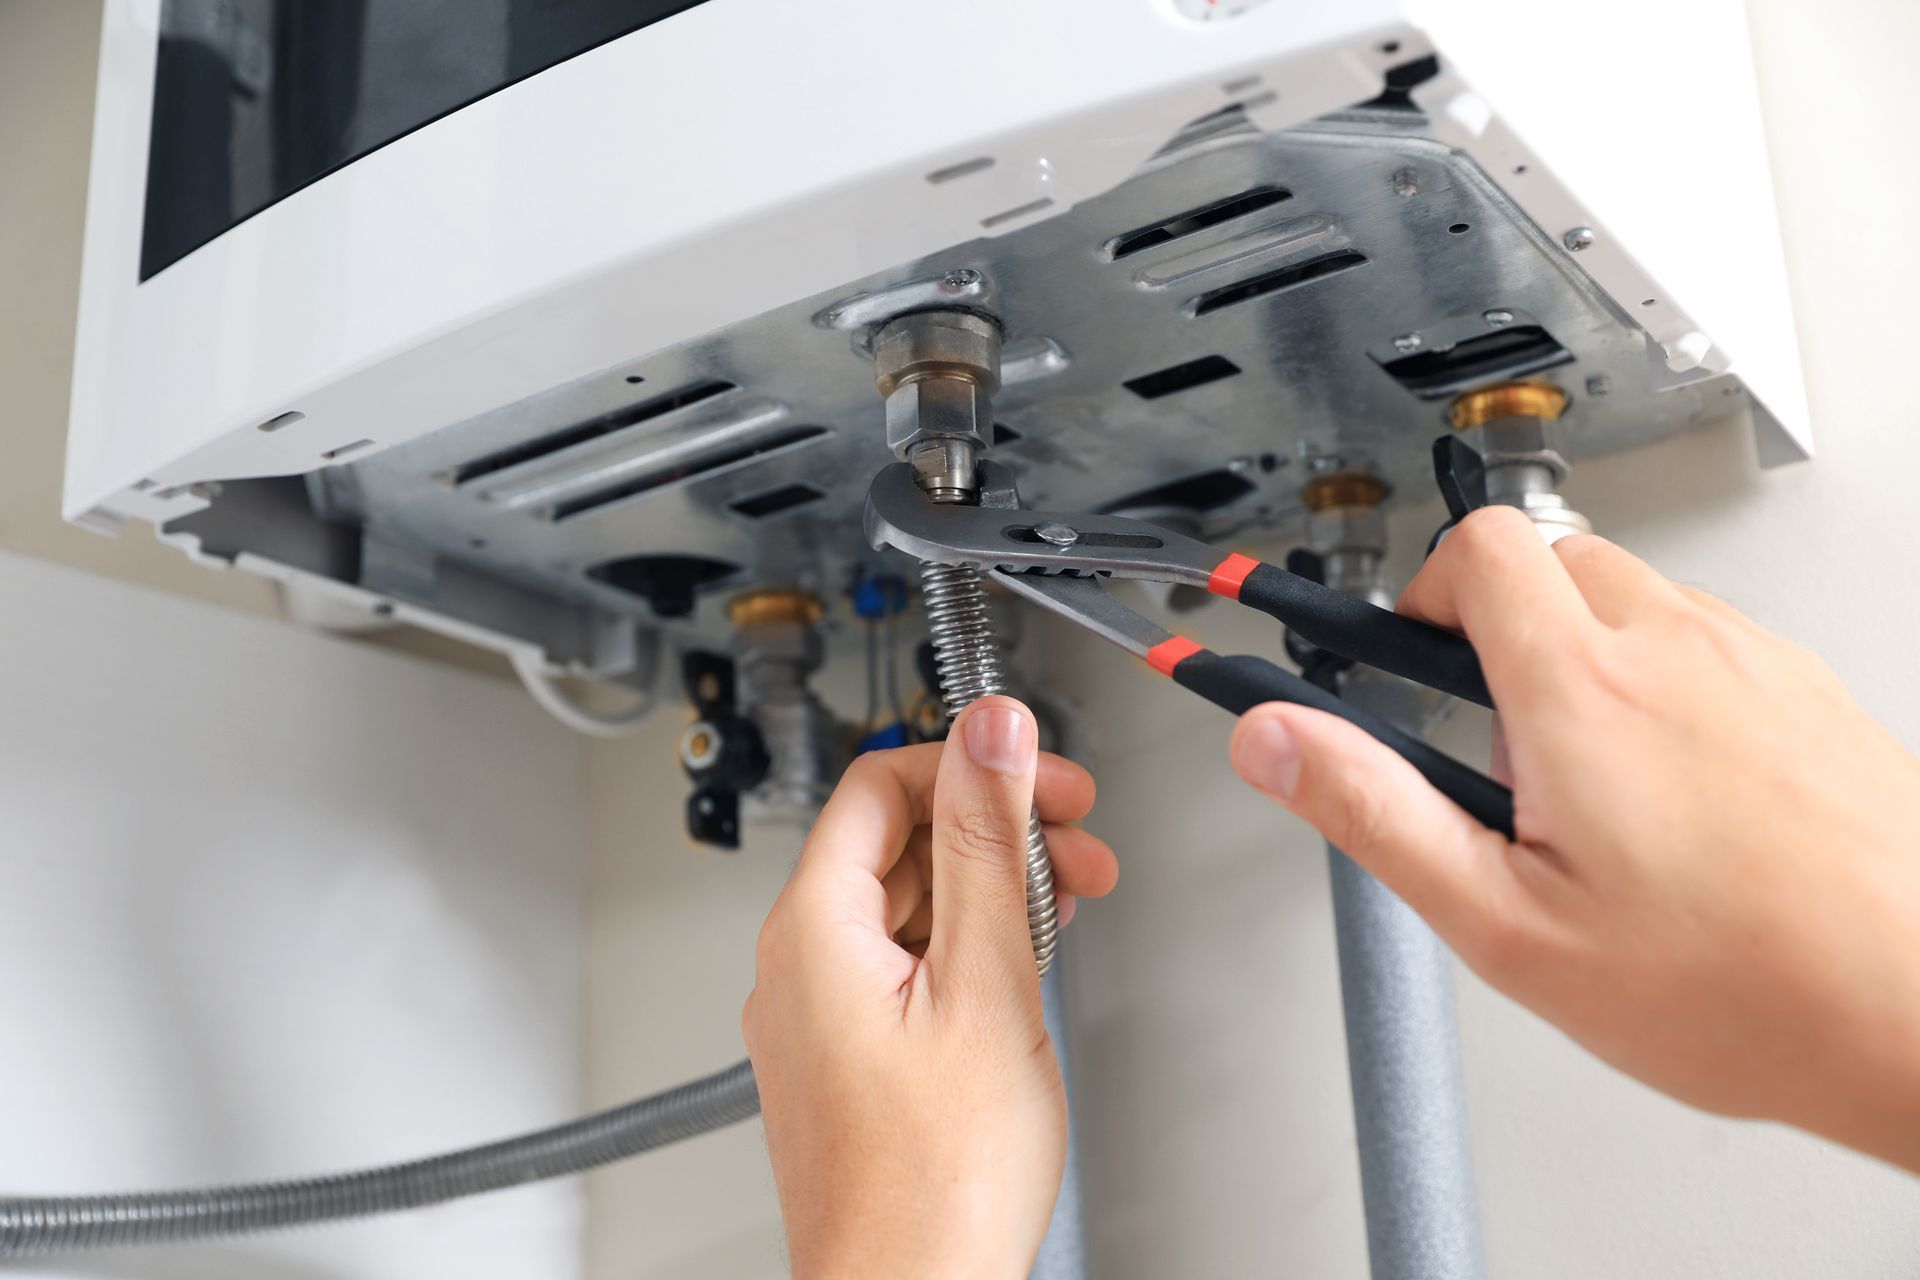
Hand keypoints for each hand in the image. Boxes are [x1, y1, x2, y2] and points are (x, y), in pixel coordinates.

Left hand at [743, 697, 1118, 1278]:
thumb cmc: (935, 1185)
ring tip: (1066, 900)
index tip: (1043, 777)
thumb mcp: (984, 985)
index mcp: (815, 930)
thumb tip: (987, 734)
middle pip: (895, 841)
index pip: (879, 784)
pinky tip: (1025, 958)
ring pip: (907, 904)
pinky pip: (906, 965)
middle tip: (1074, 842)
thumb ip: (986, 846)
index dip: (968, 763)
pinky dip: (969, 944)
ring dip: (990, 885)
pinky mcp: (852, 1060)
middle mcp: (801, 967)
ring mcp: (823, 1017)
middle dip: (994, 825)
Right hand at [1230, 505, 1919, 1169]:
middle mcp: (1675, 651)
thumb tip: (1276, 741)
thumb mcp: (1508, 924)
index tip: (1394, 648)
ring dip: (1580, 651)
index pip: (1478, 551)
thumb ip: (1375, 812)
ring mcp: (1755, 664)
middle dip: (1494, 622)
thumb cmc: (1744, 986)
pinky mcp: (1810, 694)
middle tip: (1483, 724)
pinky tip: (1667, 793)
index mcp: (1582, 692)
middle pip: (1551, 557)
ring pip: (1632, 597)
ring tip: (1577, 776)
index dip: (1420, 591)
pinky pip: (1709, 643)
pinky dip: (1662, 683)